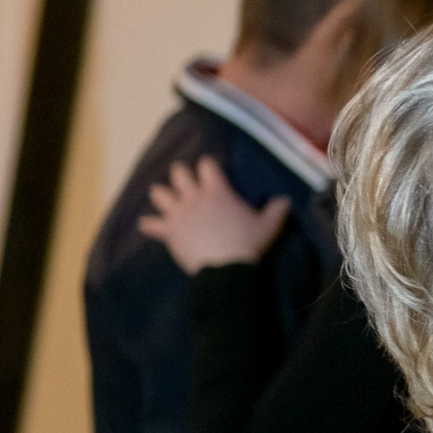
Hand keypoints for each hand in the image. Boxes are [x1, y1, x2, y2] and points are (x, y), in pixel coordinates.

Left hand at [137, 156, 289, 274]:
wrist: (226, 267)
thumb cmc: (248, 243)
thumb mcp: (268, 226)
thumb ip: (276, 211)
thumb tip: (286, 200)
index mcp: (218, 192)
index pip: (208, 167)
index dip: (208, 164)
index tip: (209, 165)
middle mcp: (195, 198)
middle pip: (179, 175)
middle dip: (180, 173)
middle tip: (182, 175)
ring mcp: (179, 213)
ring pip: (160, 194)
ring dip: (161, 194)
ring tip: (162, 195)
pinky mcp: (169, 231)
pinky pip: (152, 225)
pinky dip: (149, 225)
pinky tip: (146, 224)